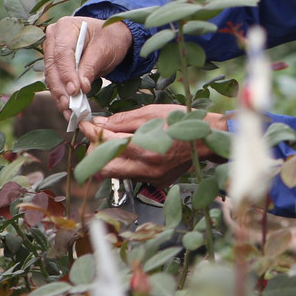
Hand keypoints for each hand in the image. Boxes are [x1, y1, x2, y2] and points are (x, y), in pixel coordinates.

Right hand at [42, 15, 132, 115]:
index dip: (67, 73)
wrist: (112, 37)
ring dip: (60, 96)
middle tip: (70, 106)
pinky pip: (56, 81)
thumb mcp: (104, 49)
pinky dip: (62, 95)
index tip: (75, 90)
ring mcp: (51, 51)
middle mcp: (54, 37)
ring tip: (69, 112)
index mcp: (66, 27)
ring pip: (51, 76)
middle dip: (61, 88)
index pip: (62, 53)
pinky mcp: (55, 64)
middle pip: (53, 66)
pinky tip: (68, 109)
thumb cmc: (110, 38)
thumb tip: (80, 88)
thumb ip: (91, 66)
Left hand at [78, 106, 227, 184]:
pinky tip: (131, 150)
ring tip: (112, 142)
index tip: (86, 125)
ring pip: (116, 173)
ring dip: (109, 157)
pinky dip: (126, 162)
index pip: (107, 143)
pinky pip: (131, 174)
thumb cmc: (183, 121)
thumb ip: (123, 121)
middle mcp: (146, 168)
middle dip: (96, 151)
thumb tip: (99, 123)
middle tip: (97, 136)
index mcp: (146, 148)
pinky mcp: (156, 182)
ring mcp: (151, 178)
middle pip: (104, 168)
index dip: (92, 133)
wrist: (209, 139)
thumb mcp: (152, 113)